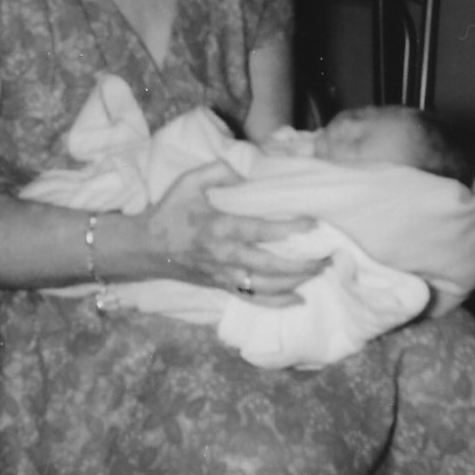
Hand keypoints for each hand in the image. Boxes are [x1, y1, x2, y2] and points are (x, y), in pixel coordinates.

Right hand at [143, 162, 324, 306]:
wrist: (145, 246)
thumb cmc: (171, 210)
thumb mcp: (190, 180)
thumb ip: (220, 172)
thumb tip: (248, 178)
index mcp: (219, 226)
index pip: (261, 230)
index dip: (289, 229)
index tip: (313, 223)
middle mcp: (225, 255)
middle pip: (271, 265)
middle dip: (303, 263)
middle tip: (328, 255)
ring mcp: (224, 275)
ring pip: (266, 286)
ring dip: (296, 282)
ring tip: (320, 271)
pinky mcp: (221, 287)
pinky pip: (253, 300)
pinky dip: (277, 302)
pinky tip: (299, 299)